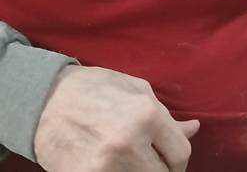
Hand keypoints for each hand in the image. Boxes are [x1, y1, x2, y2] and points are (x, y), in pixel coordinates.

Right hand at [34, 65, 198, 171]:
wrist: (46, 101)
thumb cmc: (96, 89)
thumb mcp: (138, 91)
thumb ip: (167, 116)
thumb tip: (194, 129)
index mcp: (148, 115)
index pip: (180, 154)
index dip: (180, 163)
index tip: (173, 164)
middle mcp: (129, 142)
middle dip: (162, 171)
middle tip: (155, 164)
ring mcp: (105, 164)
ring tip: (133, 163)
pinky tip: (115, 167)